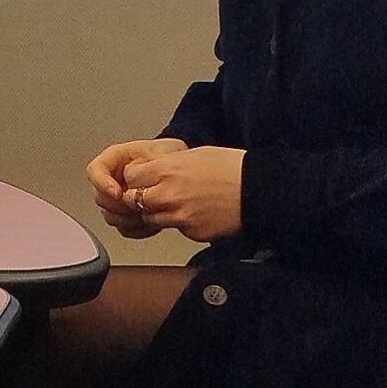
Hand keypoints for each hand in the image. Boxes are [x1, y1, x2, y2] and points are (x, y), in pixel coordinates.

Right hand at [87, 138, 186, 237]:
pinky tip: (149, 223)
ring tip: (145, 214)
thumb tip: (129, 174)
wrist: (180, 170)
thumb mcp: (159, 151)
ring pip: (110, 216)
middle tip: (136, 207)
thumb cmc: (169, 156)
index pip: (95, 171)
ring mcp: (119, 199)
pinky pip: (123, 228)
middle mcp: (112, 180)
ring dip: (127, 219)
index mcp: (114, 159)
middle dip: (118, 206)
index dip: (103, 184)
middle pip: (100, 198)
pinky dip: (135, 229)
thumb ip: (143, 164)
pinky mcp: (128, 215)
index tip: (118, 193)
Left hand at [119, 144, 244, 242]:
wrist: (256, 190)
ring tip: (172, 203)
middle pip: (134, 201)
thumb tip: (154, 168)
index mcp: (167, 169)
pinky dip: (178, 223)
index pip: (131, 176)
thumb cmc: (229, 167)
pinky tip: (192, 213)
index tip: (139, 177)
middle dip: (138, 198)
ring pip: (151, 219)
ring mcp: (180, 217)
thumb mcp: (192, 154)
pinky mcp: (192, 233)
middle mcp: (169, 194)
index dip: (134, 177)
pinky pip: (175, 229)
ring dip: (155, 212)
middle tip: (149, 193)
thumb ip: (168, 164)